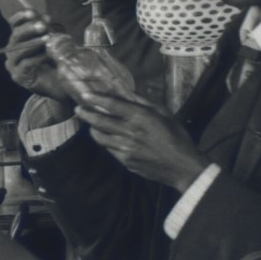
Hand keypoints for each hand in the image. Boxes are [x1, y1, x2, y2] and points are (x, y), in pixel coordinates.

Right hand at [0, 0, 68, 92]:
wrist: (60, 85)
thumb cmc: (55, 61)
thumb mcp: (54, 41)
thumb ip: (49, 29)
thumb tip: (47, 19)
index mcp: (20, 38)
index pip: (14, 23)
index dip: (21, 16)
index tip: (32, 13)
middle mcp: (13, 50)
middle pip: (15, 35)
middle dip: (29, 28)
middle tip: (42, 26)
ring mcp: (13, 64)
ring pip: (18, 50)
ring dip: (33, 43)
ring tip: (47, 39)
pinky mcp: (18, 76)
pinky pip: (25, 64)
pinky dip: (36, 58)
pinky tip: (47, 55)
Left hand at [78, 84, 203, 193]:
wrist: (181, 166)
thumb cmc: (177, 137)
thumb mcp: (164, 114)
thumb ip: (144, 103)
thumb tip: (129, 93)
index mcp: (140, 117)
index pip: (112, 105)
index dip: (97, 99)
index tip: (85, 95)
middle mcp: (129, 132)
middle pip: (100, 121)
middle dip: (86, 114)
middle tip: (79, 109)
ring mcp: (125, 149)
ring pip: (101, 137)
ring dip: (93, 129)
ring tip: (90, 125)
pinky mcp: (125, 161)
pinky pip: (110, 149)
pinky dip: (106, 142)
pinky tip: (106, 139)